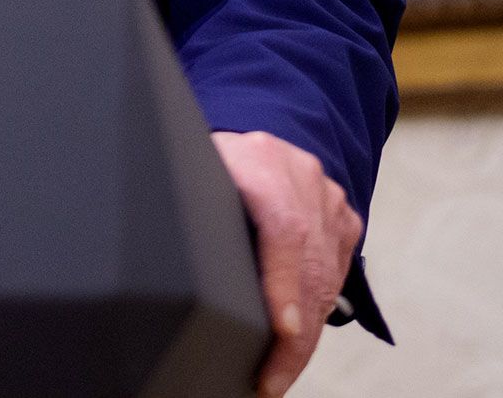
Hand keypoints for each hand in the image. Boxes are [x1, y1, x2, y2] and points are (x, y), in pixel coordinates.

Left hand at [213, 130, 360, 397]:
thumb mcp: (192, 172)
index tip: (282, 332)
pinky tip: (294, 341)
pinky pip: (335, 274)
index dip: (284, 287)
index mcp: (261, 166)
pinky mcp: (344, 218)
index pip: (284, 232)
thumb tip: (158, 257)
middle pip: (309, 270)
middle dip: (293, 338)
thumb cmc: (207, 159)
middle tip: (269, 382)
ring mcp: (329, 200)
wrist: (254, 130)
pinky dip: (315, 312)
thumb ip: (188, 208)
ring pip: (326, 281)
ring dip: (304, 335)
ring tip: (276, 374)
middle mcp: (304, 181)